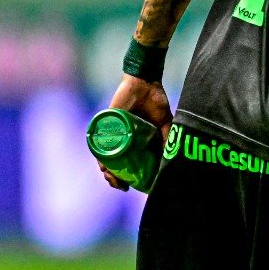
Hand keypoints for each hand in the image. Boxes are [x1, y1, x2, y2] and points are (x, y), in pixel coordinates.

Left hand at [103, 74, 172, 190]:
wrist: (145, 83)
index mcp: (136, 140)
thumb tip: (169, 157)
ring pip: (105, 156)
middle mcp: (122, 138)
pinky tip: (104, 166)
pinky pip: (99, 143)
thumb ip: (166, 138)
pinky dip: (101, 155)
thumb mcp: (165, 123)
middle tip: (121, 186)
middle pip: (114, 163)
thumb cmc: (155, 101)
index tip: (132, 187)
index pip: (129, 161)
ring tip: (112, 179)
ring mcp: (113, 132)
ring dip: (107, 170)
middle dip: (115, 178)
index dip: (129, 176)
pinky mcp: (106, 124)